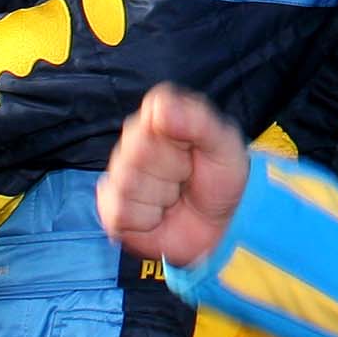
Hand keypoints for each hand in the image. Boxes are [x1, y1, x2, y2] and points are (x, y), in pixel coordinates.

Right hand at [98, 85, 248, 267]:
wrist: (217, 228)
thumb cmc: (220, 180)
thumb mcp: (225, 146)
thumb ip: (197, 121)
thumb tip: (158, 107)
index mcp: (162, 116)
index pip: (156, 110)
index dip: (179, 133)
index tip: (194, 147)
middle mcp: (135, 141)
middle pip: (137, 148)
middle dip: (173, 168)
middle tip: (188, 174)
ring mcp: (120, 174)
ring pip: (128, 182)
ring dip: (161, 197)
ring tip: (174, 196)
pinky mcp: (113, 208)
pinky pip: (120, 212)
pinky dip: (146, 221)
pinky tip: (158, 216)